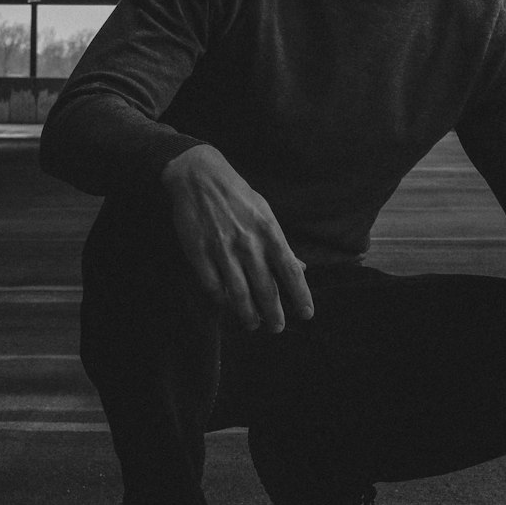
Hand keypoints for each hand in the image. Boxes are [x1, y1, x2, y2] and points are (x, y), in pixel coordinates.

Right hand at [160, 145, 313, 332]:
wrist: (199, 176)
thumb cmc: (237, 196)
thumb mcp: (265, 213)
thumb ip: (281, 244)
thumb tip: (301, 267)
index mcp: (269, 232)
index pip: (290, 271)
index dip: (300, 295)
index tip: (306, 314)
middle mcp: (248, 243)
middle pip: (265, 288)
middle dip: (273, 313)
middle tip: (277, 328)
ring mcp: (222, 249)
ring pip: (238, 293)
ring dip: (248, 314)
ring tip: (253, 324)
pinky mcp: (199, 252)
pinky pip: (212, 285)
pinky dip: (221, 300)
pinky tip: (227, 306)